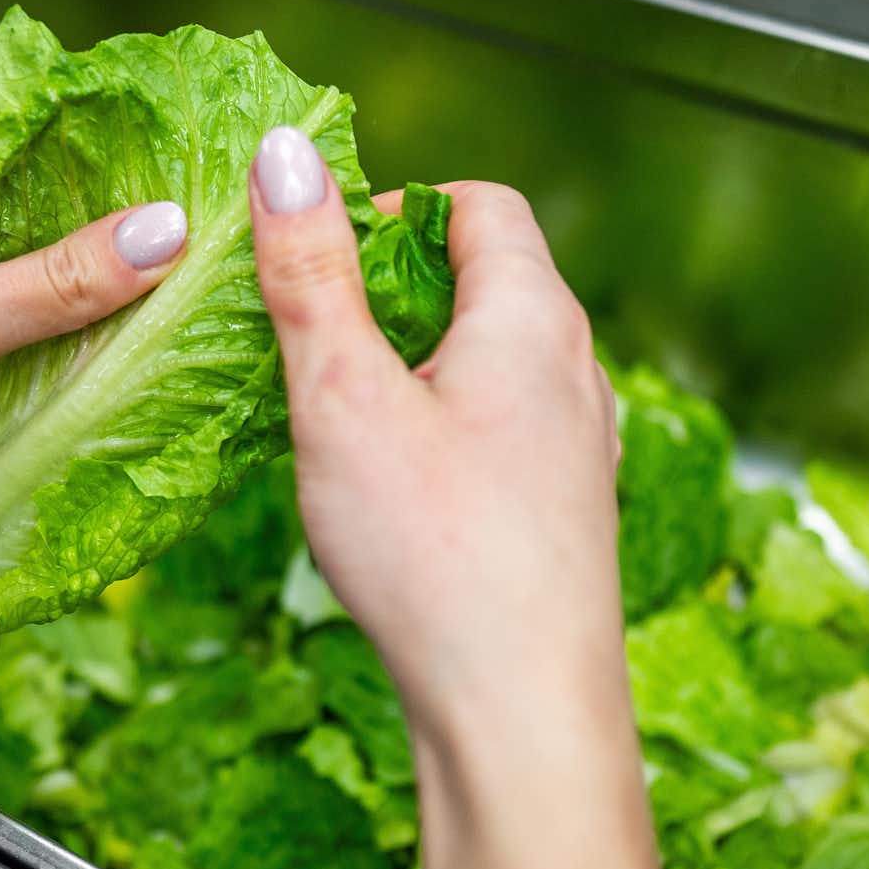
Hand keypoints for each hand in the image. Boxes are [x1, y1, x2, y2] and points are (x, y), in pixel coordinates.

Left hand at [0, 120, 190, 534]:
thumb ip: (53, 286)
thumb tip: (169, 232)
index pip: (65, 159)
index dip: (142, 195)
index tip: (229, 230)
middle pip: (69, 225)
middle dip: (134, 266)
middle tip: (231, 298)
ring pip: (57, 290)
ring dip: (107, 323)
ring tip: (203, 344)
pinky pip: (32, 341)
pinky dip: (73, 363)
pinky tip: (136, 383)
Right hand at [247, 126, 628, 769]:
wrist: (520, 712)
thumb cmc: (437, 554)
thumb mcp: (343, 396)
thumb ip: (312, 273)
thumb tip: (286, 157)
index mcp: (532, 317)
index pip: (479, 204)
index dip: (395, 207)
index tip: (321, 251)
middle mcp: (576, 370)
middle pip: (488, 280)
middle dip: (393, 289)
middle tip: (310, 334)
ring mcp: (582, 445)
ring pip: (494, 363)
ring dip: (417, 365)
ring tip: (339, 413)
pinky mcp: (568, 512)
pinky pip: (504, 432)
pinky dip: (444, 429)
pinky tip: (392, 487)